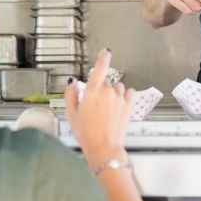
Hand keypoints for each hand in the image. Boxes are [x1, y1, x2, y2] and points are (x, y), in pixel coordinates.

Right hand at [65, 48, 134, 167]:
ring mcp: (119, 99)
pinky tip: (119, 104)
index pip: (100, 68)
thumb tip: (72, 82)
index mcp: (92, 91)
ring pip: (118, 86)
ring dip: (113, 92)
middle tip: (95, 104)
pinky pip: (129, 93)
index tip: (106, 51)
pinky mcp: (128, 106)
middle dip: (101, 88)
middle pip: (105, 81)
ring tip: (107, 106)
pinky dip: (125, 95)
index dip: (103, 57)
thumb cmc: (86, 134)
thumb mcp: (71, 114)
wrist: (103, 148)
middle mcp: (107, 92)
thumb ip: (71, 95)